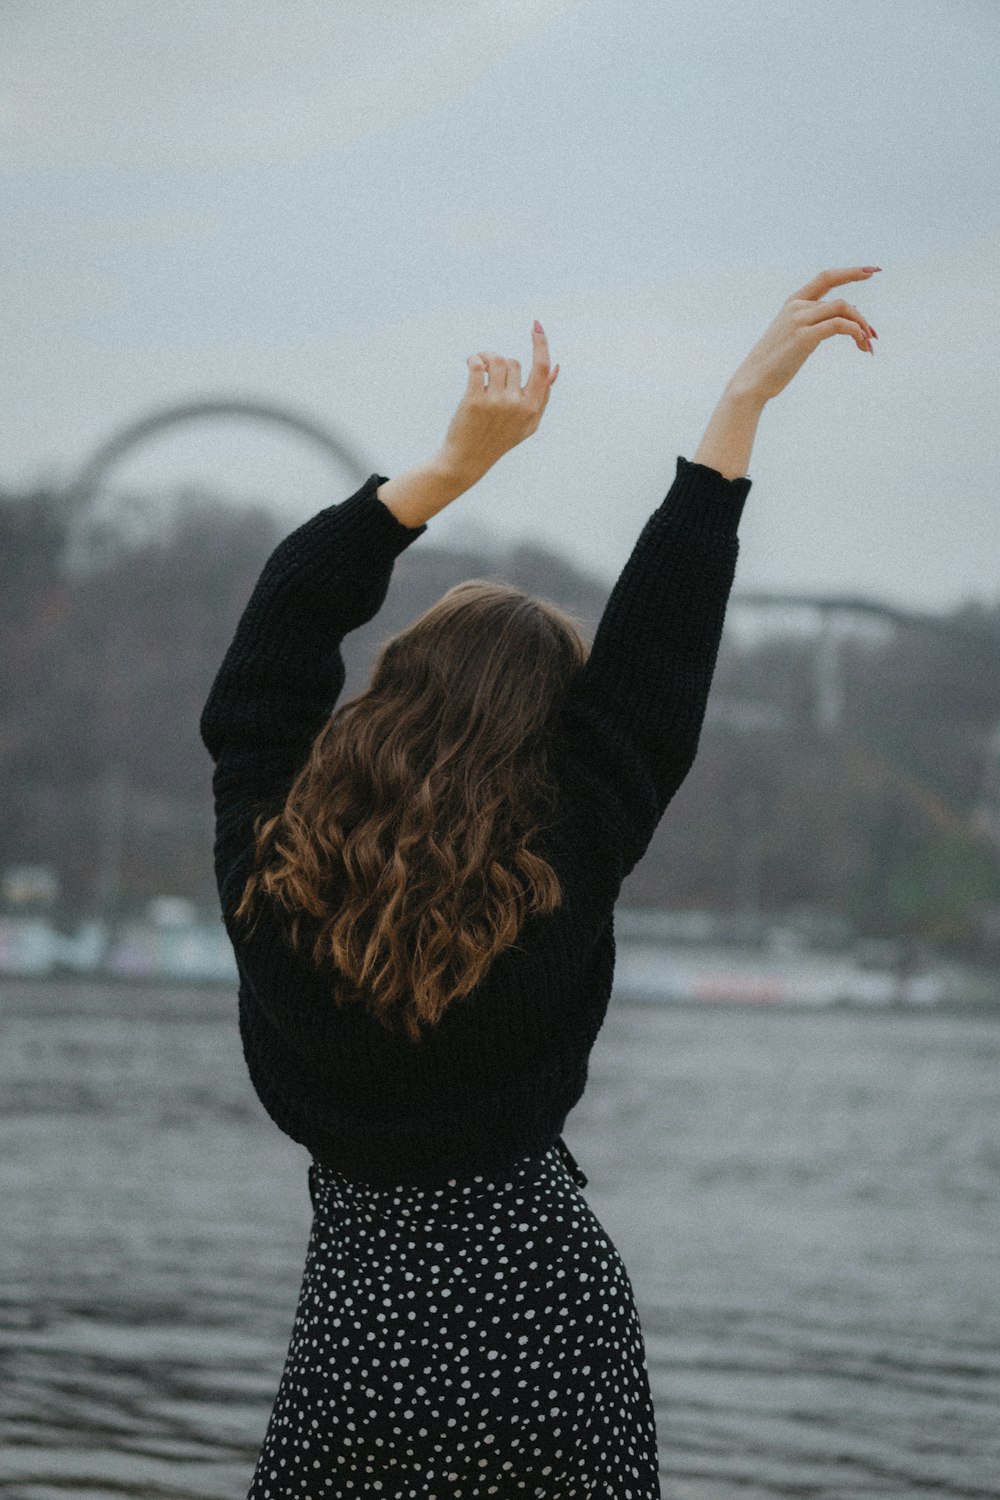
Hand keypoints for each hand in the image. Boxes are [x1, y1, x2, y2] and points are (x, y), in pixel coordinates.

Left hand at [436, 322, 559, 481]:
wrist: (467, 460)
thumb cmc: (499, 439)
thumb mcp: (527, 423)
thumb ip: (543, 396)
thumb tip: (558, 367)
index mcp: (532, 409)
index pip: (542, 369)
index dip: (541, 344)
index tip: (536, 325)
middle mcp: (517, 405)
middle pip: (514, 362)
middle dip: (502, 364)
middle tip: (490, 375)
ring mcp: (496, 403)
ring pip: (496, 361)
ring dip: (486, 357)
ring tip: (479, 367)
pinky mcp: (474, 400)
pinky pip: (477, 364)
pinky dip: (473, 359)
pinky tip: (471, 363)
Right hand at [727, 266, 880, 404]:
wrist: (752, 382)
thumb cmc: (774, 364)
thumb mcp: (793, 336)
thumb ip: (814, 324)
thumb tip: (844, 321)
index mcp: (792, 303)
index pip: (826, 278)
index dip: (850, 272)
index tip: (873, 270)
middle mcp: (796, 307)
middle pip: (842, 302)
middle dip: (862, 318)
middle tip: (873, 337)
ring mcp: (799, 321)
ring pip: (843, 310)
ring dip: (861, 327)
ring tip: (868, 345)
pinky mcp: (804, 337)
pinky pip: (839, 325)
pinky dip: (855, 332)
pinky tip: (860, 344)